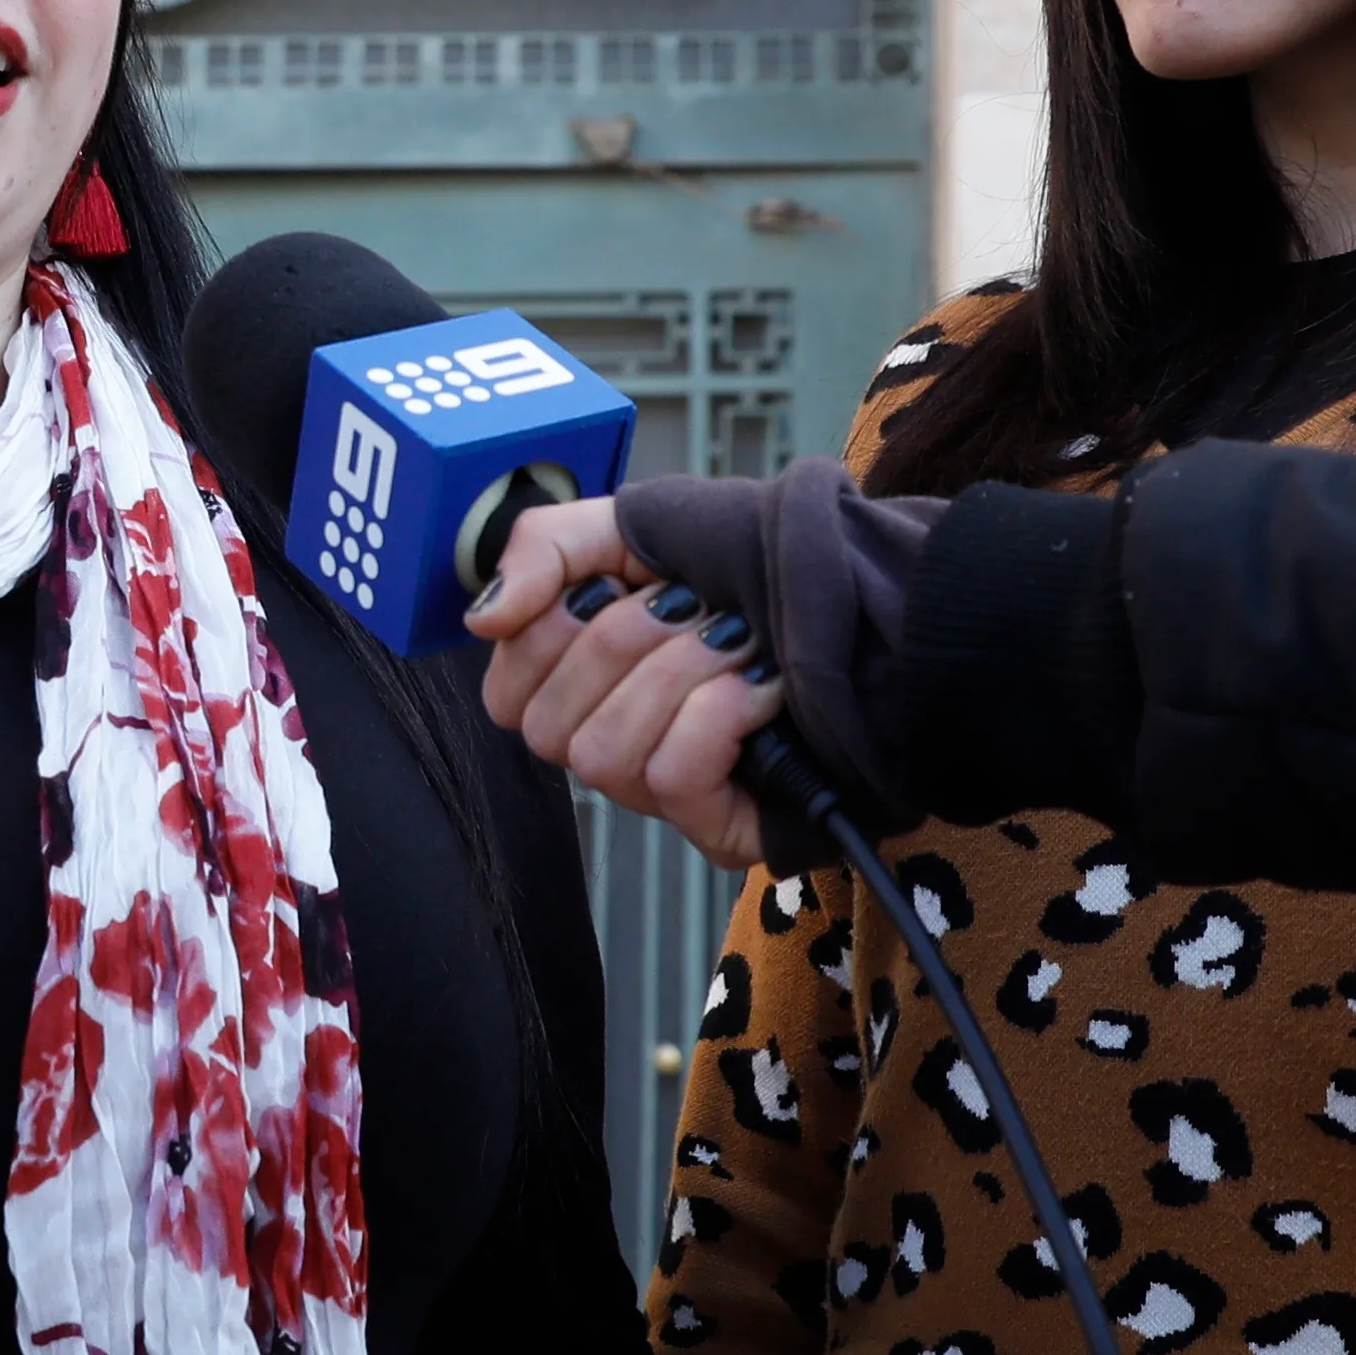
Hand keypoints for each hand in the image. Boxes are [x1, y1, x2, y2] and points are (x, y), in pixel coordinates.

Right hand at [461, 500, 782, 876]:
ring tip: (739, 642)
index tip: (615, 586)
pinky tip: (763, 687)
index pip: (506, 693)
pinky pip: (671, 778)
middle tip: (693, 607)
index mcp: (582, 681)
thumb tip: (481, 618)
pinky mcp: (719, 829)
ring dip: (678, 674)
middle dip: (623, 642)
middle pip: (547, 727)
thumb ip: (545, 548)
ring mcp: (664, 795)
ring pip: (603, 756)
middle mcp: (613, 743)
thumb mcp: (641, 525)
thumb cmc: (760, 566)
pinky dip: (718, 714)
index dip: (550, 632)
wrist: (874, 597)